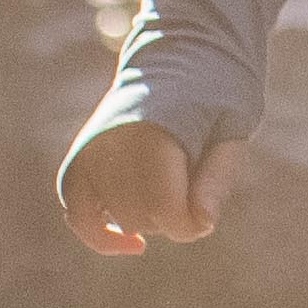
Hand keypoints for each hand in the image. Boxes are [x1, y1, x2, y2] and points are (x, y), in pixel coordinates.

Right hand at [61, 115, 233, 254]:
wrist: (179, 63)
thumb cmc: (213, 100)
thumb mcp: (231, 129)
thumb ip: (217, 176)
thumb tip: (202, 224)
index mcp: (151, 131)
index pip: (163, 206)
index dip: (190, 223)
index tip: (205, 216)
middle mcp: (110, 142)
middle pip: (141, 216)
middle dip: (172, 216)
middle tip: (191, 184)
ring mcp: (88, 153)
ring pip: (119, 220)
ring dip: (149, 218)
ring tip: (169, 183)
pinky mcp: (76, 165)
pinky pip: (78, 216)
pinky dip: (101, 236)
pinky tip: (137, 245)